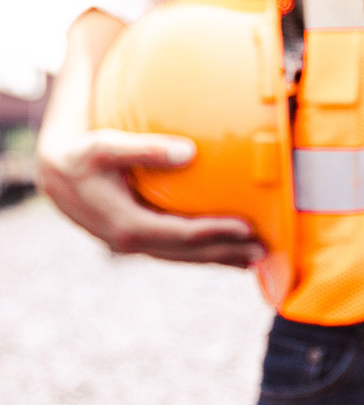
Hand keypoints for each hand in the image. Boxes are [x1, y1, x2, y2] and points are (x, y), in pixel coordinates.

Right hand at [36, 128, 262, 266]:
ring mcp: (135, 244)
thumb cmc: (82, 155)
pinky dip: (204, 252)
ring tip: (257, 258)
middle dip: (227, 252)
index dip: (215, 233)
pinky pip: (177, 250)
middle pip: (189, 252)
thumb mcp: (107, 146)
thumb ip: (146, 150)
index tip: (247, 229)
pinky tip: (229, 250)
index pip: (181, 234)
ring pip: (185, 256)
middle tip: (266, 250)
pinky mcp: (139, 239)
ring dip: (220, 258)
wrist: (56, 173)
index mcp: (126, 224)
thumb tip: (189, 151)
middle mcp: (132, 241)